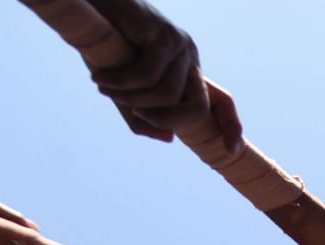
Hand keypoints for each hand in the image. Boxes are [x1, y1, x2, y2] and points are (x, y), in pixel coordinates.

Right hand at [87, 4, 241, 154]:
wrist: (93, 5)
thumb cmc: (106, 46)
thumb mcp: (124, 90)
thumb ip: (142, 117)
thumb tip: (169, 138)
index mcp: (187, 75)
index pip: (222, 102)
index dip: (231, 127)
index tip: (231, 152)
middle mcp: (190, 61)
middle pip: (198, 108)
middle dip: (166, 120)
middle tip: (134, 113)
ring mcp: (181, 46)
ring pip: (167, 94)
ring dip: (131, 99)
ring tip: (103, 88)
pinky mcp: (165, 35)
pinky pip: (148, 75)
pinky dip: (121, 82)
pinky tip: (99, 78)